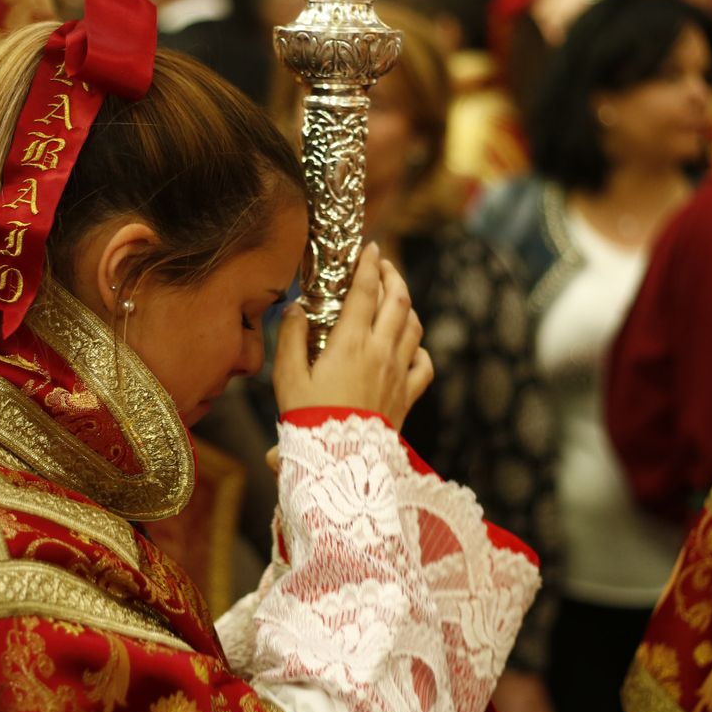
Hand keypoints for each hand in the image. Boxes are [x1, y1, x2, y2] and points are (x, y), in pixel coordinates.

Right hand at [272, 242, 433, 429]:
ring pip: (414, 326)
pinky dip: (419, 348)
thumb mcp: (287, 379)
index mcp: (351, 342)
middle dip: (393, 275)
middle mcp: (381, 351)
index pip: (366, 291)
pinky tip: (409, 347)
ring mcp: (398, 372)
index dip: (368, 264)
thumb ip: (290, 338)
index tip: (369, 247)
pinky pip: (424, 364)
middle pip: (399, 299)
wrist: (341, 464)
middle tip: (383, 264)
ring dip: (406, 305)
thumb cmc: (310, 422)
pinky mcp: (408, 395)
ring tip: (394, 298)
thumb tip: (294, 309)